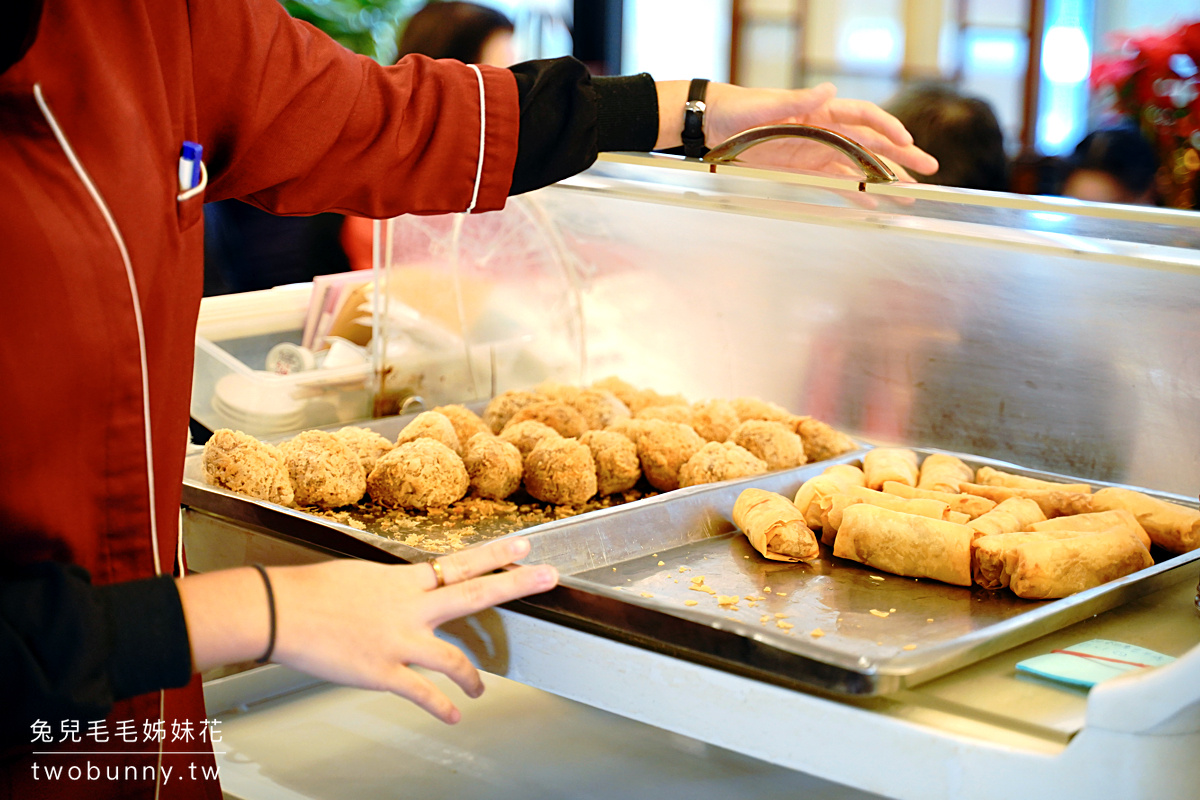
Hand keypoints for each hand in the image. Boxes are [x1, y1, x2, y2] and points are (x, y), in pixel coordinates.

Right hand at [178, 537, 555, 723]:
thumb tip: (403, 594)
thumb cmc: (310, 592)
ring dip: (474, 677)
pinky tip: (454, 717)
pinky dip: (442, 708)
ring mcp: (400, 640)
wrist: (278, 610)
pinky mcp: (383, 671)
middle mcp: (411, 607)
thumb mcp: (358, 578)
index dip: (496, 554)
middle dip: (517, 583)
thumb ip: (389, 589)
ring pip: (455, 658)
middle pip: (476, 592)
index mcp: (403, 581)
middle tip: (550, 576)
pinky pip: (423, 694)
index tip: (526, 546)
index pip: (460, 563)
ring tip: (481, 689)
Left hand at [656, 81, 937, 179]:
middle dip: (903, 157)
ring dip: (886, 179)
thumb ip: (798, 101)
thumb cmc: (741, 108)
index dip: (888, 128)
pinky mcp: (806, 168)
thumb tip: (829, 90)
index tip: (906, 141)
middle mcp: (827, 130)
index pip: (865, 116)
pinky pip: (837, 182)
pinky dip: (856, 193)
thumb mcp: (766, 105)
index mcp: (822, 110)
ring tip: (911, 194)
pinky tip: (875, 205)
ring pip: (861, 166)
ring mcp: (819, 150)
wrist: (717, 123)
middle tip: (930, 170)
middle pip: (873, 144)